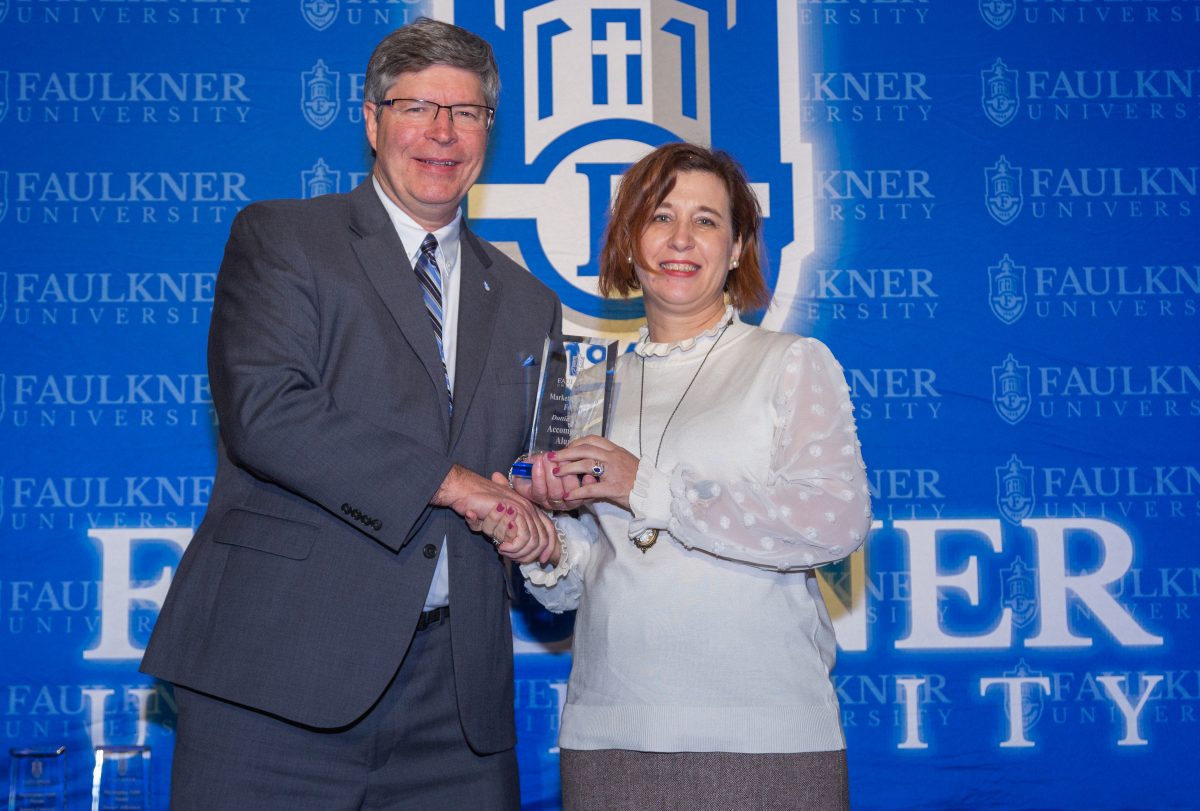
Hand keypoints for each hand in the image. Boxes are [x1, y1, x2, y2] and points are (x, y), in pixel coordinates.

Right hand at [435, 465, 556, 564]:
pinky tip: (501, 546)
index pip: (550, 531)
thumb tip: (512, 546)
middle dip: (530, 555)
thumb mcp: (494, 521)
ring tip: (504, 549)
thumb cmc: (476, 504)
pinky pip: (523, 537)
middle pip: (543, 540)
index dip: (549, 548)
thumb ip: (505, 531)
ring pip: (533, 541)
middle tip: (514, 559)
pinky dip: (514, 547)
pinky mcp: (515, 511)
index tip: (542, 561)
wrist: (465, 490)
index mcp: (529, 508)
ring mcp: (523, 508)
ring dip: (518, 552)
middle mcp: (529, 507)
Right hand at [512, 453, 582, 511]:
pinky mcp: (583, 498)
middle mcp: (554, 503)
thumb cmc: (543, 469)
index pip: (538, 492)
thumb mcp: (530, 469)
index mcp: (540, 497)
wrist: (558, 472)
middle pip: (554, 494)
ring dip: (568, 476)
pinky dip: (587, 485)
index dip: (538, 477)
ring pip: (569, 492)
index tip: (538, 461)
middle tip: (551, 458)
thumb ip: (525, 467)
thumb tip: (520, 466)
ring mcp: (569, 502)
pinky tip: (587, 475)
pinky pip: (587, 495)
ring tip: (566, 460)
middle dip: (552, 474)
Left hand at [548, 436, 638, 510]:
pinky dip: (577, 492)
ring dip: (568, 468)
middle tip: (551, 457)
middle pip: (584, 449)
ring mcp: (613, 471)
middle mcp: (612, 457)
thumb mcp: (623, 460)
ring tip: (556, 473)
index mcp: (614, 449)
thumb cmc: (637, 476)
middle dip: (565, 452)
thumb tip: (589, 458)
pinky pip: (591, 489)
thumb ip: (608, 457)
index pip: (591, 439)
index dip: (575, 442)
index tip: (566, 448)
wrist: (653, 489)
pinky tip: (568, 495)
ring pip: (585, 465)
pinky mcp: (613, 487)